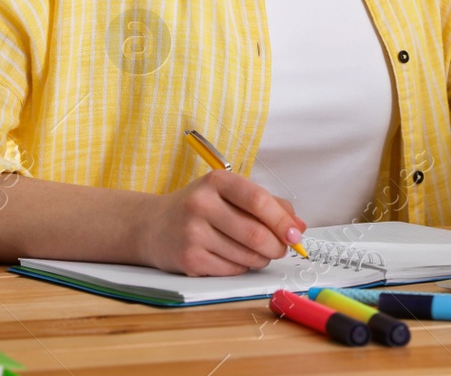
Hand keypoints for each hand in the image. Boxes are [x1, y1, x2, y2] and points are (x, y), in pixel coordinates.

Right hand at [138, 169, 307, 275]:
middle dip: (277, 247)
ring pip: (246, 256)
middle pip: (255, 234)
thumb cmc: (199, 208)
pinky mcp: (188, 259)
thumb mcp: (228, 194)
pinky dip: (242, 268)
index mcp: (217, 181)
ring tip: (257, 253)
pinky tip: (235, 258)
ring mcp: (193, 233)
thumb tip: (298, 226)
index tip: (295, 234)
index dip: (282, 220)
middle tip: (282, 249)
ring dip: (261, 259)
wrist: (152, 226)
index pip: (259, 200)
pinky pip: (231, 270)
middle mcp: (202, 204)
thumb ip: (267, 204)